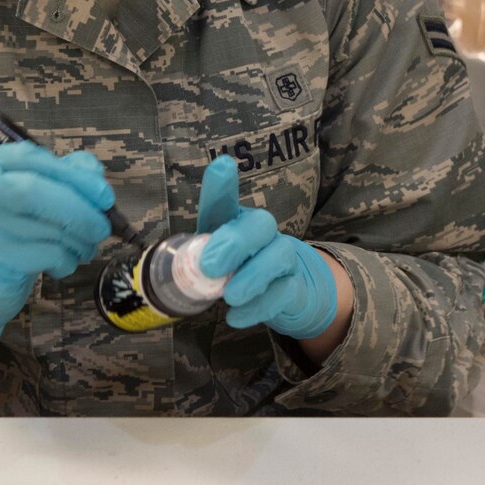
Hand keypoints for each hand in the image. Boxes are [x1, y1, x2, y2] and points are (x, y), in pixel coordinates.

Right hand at [0, 142, 113, 357]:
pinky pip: (47, 255)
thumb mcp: (28, 198)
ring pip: (46, 227)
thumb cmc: (8, 233)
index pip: (28, 157)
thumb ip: (60, 177)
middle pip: (33, 191)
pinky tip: (62, 263)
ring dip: (80, 240)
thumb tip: (94, 176)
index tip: (103, 194)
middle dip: (79, 209)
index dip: (72, 174)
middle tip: (102, 227)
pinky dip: (67, 260)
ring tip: (85, 246)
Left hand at [196, 156, 338, 340]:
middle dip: (236, 243)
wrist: (283, 290)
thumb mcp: (212, 260)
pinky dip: (259, 307)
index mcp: (234, 221)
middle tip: (210, 266)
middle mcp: (262, 233)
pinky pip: (284, 292)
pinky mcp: (294, 285)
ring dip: (253, 276)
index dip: (223, 185)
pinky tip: (236, 317)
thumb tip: (189, 268)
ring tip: (229, 296)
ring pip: (279, 255)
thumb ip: (198, 261)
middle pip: (260, 224)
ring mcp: (283, 257)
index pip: (226, 201)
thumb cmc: (237, 268)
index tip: (221, 166)